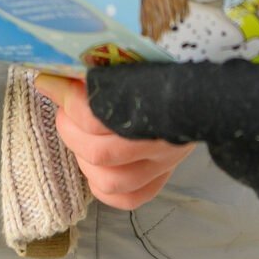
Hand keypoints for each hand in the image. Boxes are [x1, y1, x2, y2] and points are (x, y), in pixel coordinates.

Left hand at [36, 74, 193, 208]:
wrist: (207, 87)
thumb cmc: (164, 68)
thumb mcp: (137, 60)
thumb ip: (104, 66)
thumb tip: (54, 74)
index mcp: (162, 100)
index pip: (103, 111)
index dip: (69, 98)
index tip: (51, 83)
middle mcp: (164, 138)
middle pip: (101, 152)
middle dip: (70, 130)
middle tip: (63, 111)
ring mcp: (164, 163)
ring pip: (111, 181)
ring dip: (83, 160)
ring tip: (79, 136)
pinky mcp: (162, 177)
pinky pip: (128, 198)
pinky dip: (104, 188)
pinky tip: (96, 166)